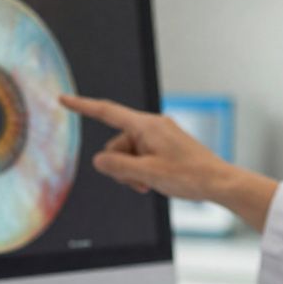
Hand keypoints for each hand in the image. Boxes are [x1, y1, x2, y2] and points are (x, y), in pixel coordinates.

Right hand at [58, 94, 229, 198]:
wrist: (219, 182)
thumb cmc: (189, 176)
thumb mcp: (146, 174)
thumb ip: (117, 166)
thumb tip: (98, 160)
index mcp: (147, 126)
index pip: (107, 112)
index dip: (83, 106)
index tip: (64, 99)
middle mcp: (152, 126)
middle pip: (116, 144)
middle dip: (120, 165)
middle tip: (140, 182)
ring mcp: (160, 136)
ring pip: (128, 154)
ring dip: (132, 172)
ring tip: (149, 185)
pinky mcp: (165, 146)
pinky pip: (141, 157)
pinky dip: (141, 171)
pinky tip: (153, 182)